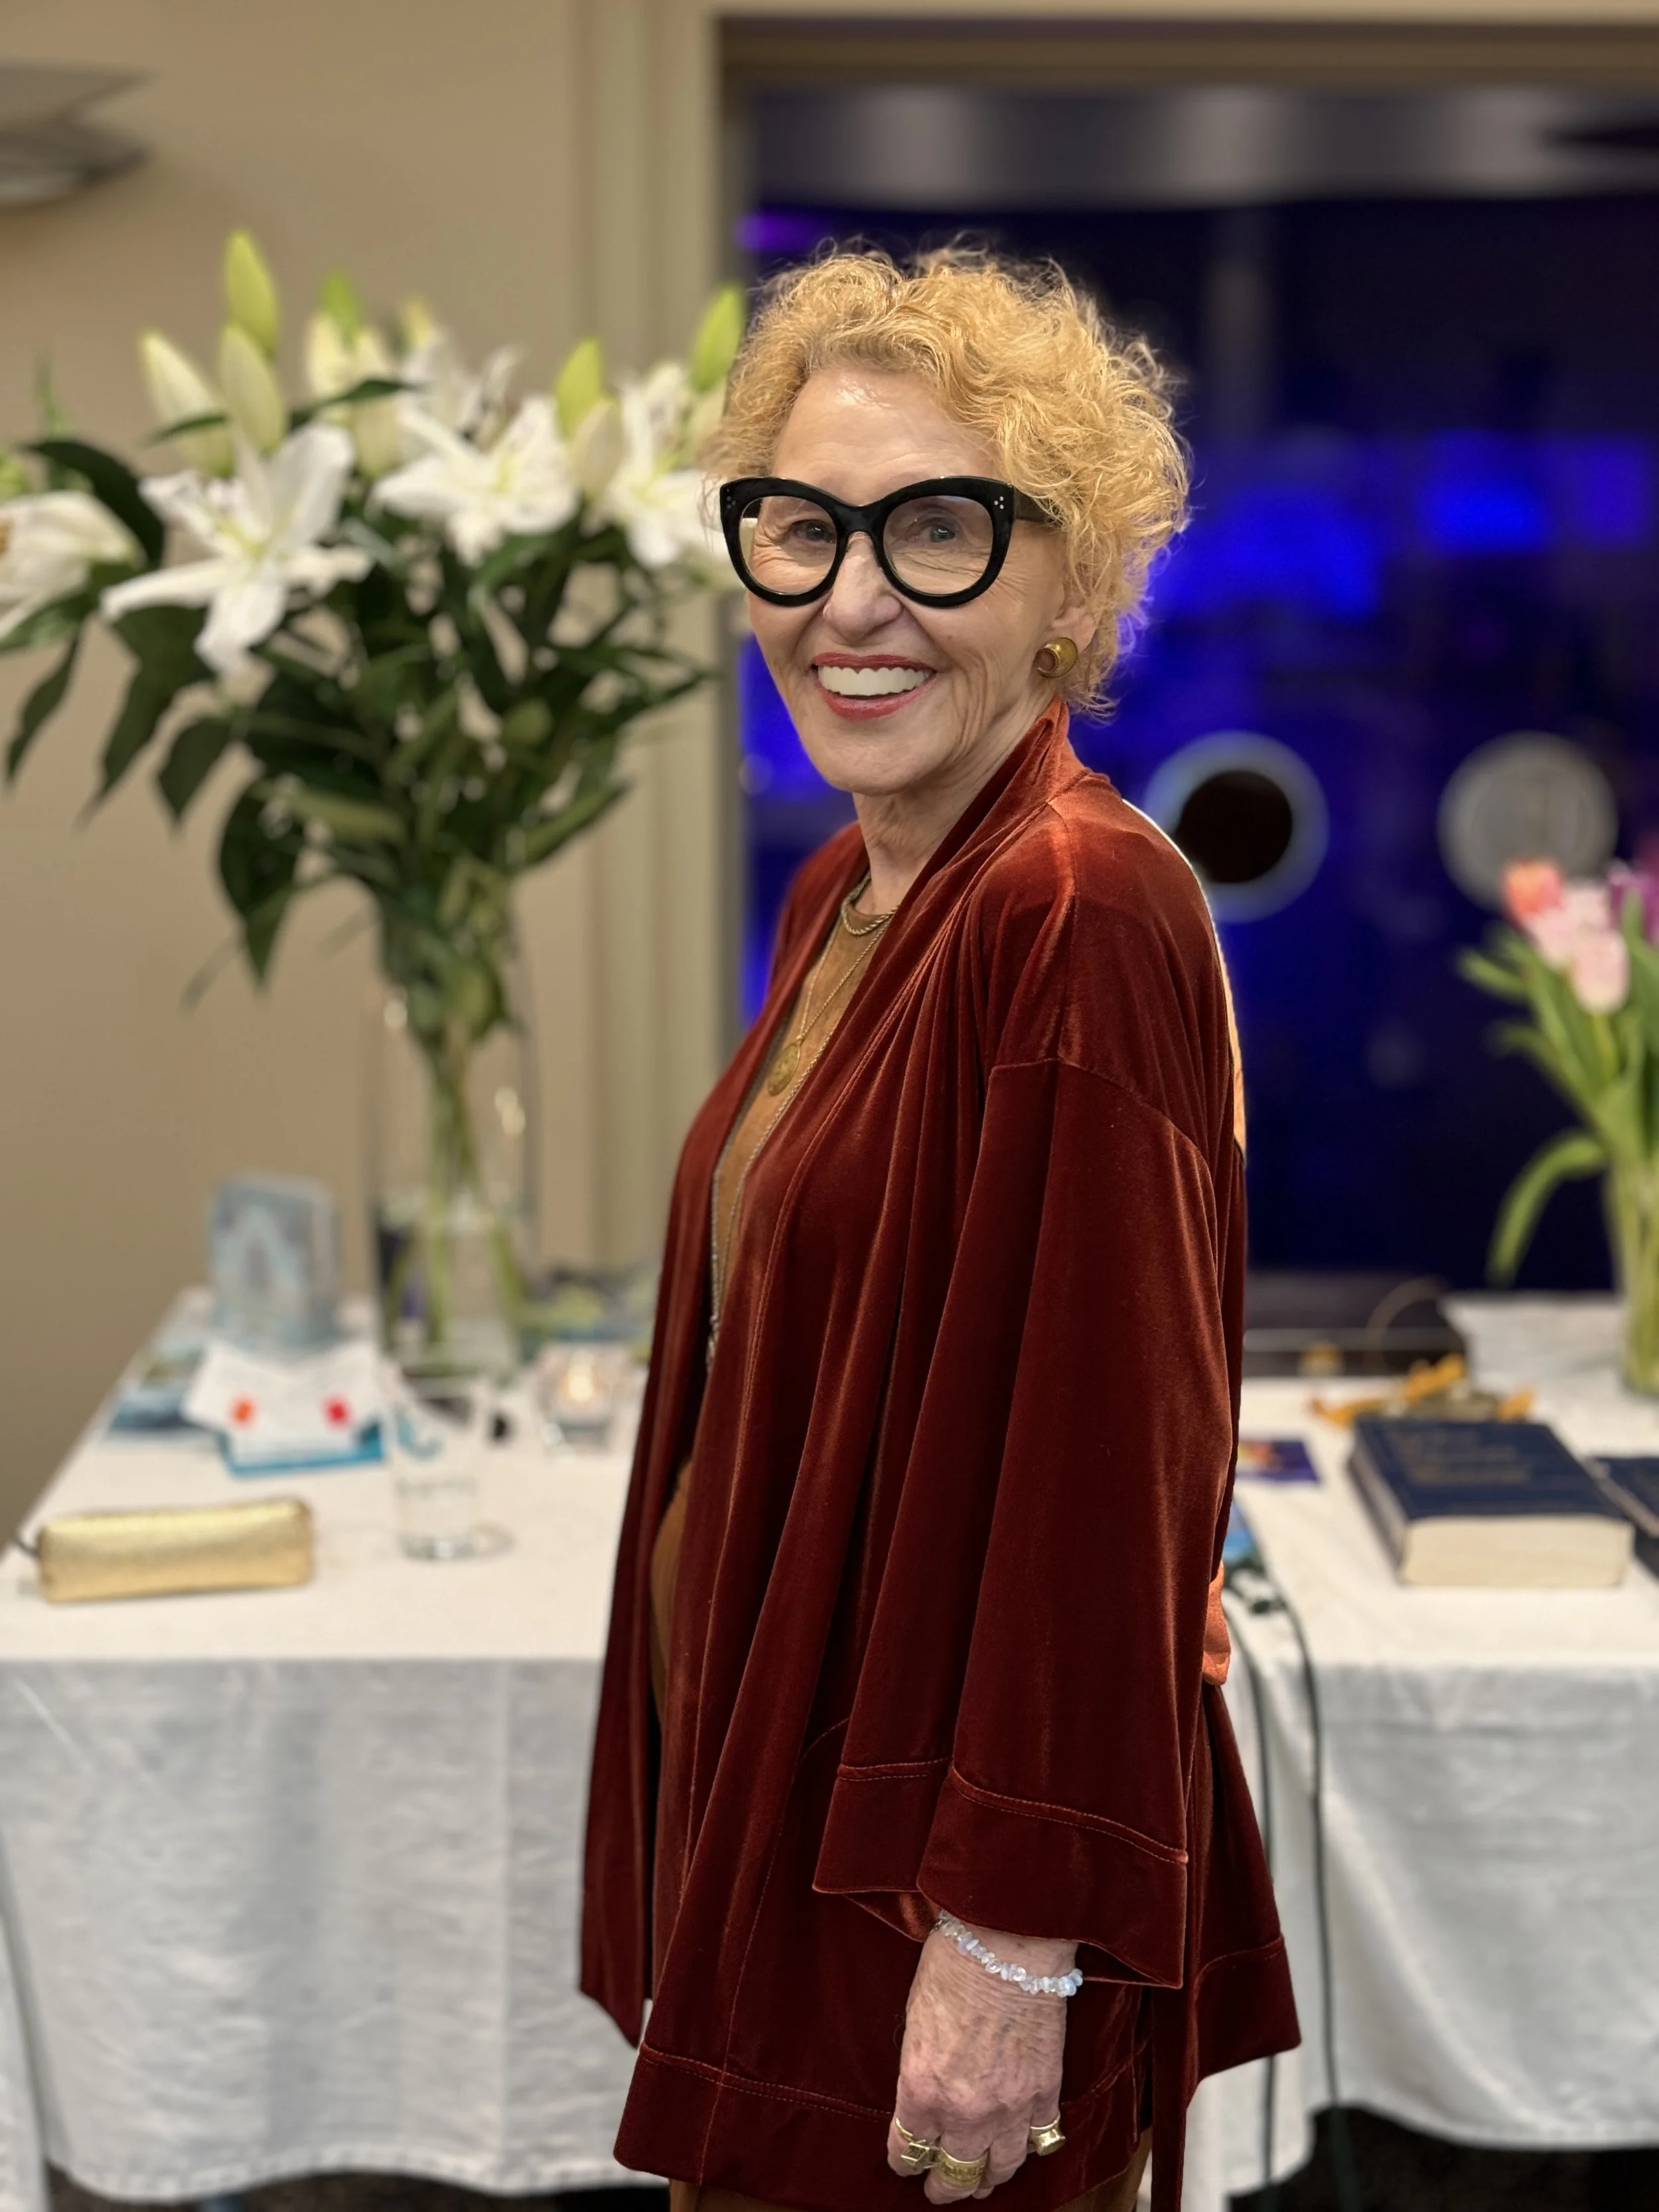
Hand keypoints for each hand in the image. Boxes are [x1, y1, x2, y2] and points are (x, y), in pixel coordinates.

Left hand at [886, 1919, 1072, 2202]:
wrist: (1007, 1943)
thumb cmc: (954, 1965)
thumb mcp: (914, 2020)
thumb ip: (918, 2068)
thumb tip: (925, 2093)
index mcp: (921, 2089)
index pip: (907, 2149)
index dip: (904, 2161)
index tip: (905, 2162)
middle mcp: (964, 2110)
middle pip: (954, 2174)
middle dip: (943, 2187)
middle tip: (939, 2191)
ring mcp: (1009, 2107)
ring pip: (1000, 2170)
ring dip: (987, 2180)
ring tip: (981, 2183)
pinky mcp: (1045, 2093)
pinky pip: (1039, 2141)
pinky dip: (1029, 2148)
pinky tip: (1020, 2148)